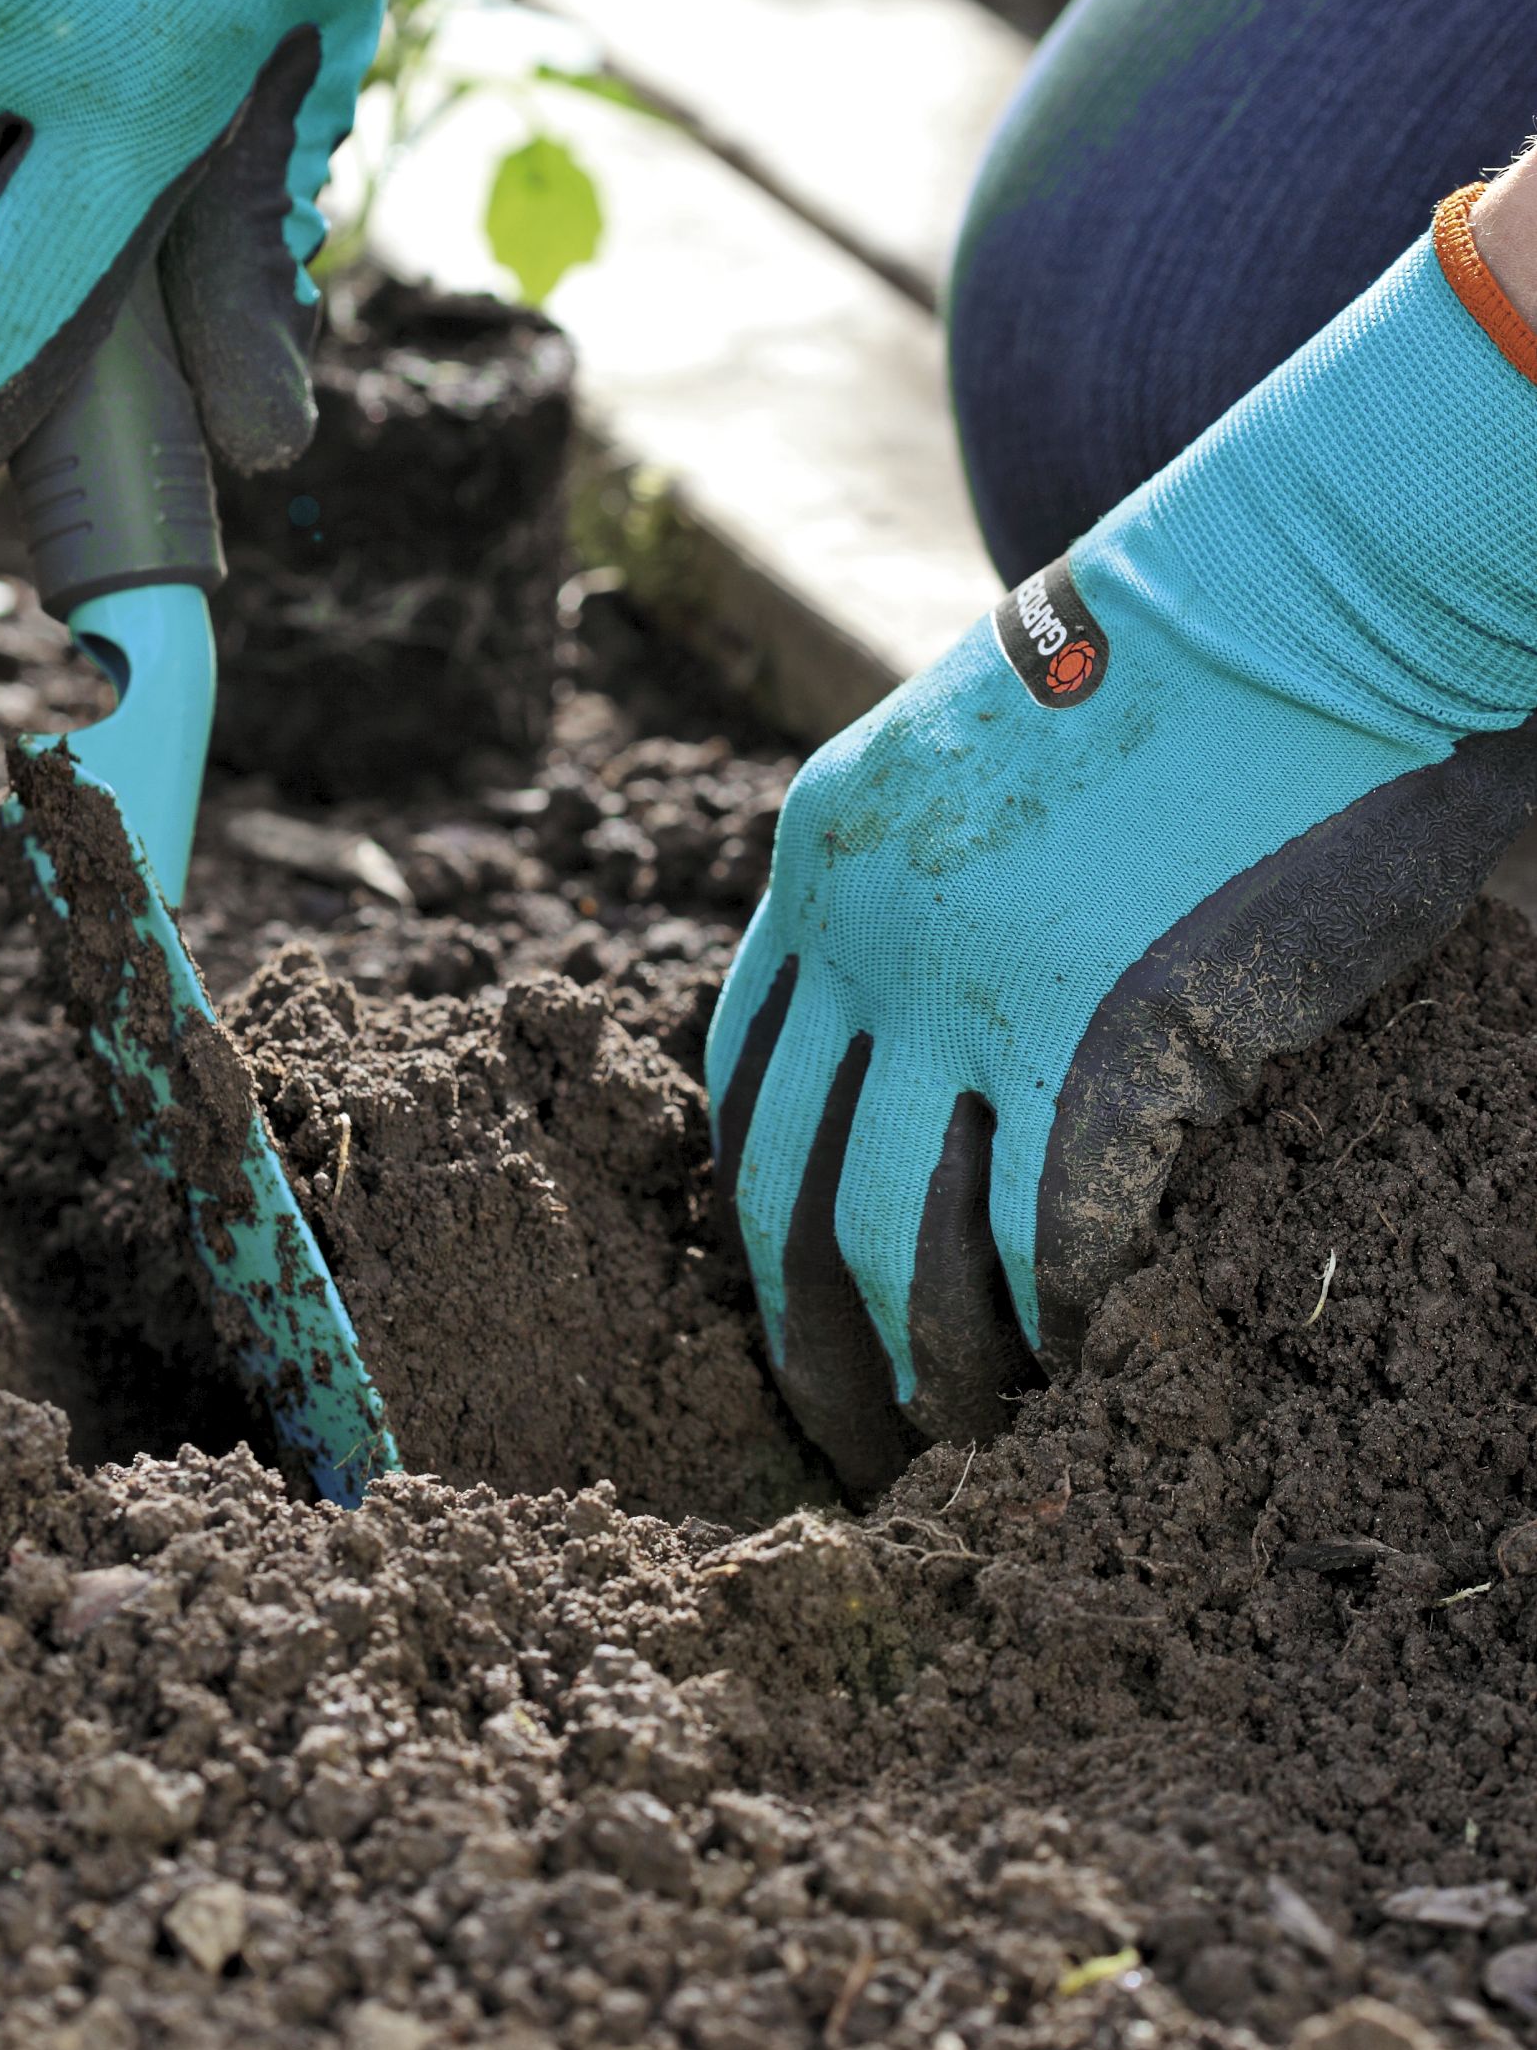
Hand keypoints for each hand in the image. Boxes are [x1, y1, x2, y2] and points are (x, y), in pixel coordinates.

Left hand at [708, 191, 1536, 1493]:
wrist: (1304, 591)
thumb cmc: (1181, 666)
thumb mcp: (981, 757)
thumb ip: (931, 883)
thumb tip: (940, 1026)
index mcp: (819, 860)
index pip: (744, 1084)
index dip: (762, 1212)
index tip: (794, 1300)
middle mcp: (859, 932)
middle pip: (789, 1194)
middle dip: (809, 1342)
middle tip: (848, 1444)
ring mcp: (968, 994)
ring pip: (897, 1247)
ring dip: (925, 1375)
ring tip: (957, 1457)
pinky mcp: (1097, 1040)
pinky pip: (1039, 1240)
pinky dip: (1051, 1333)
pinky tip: (1080, 1381)